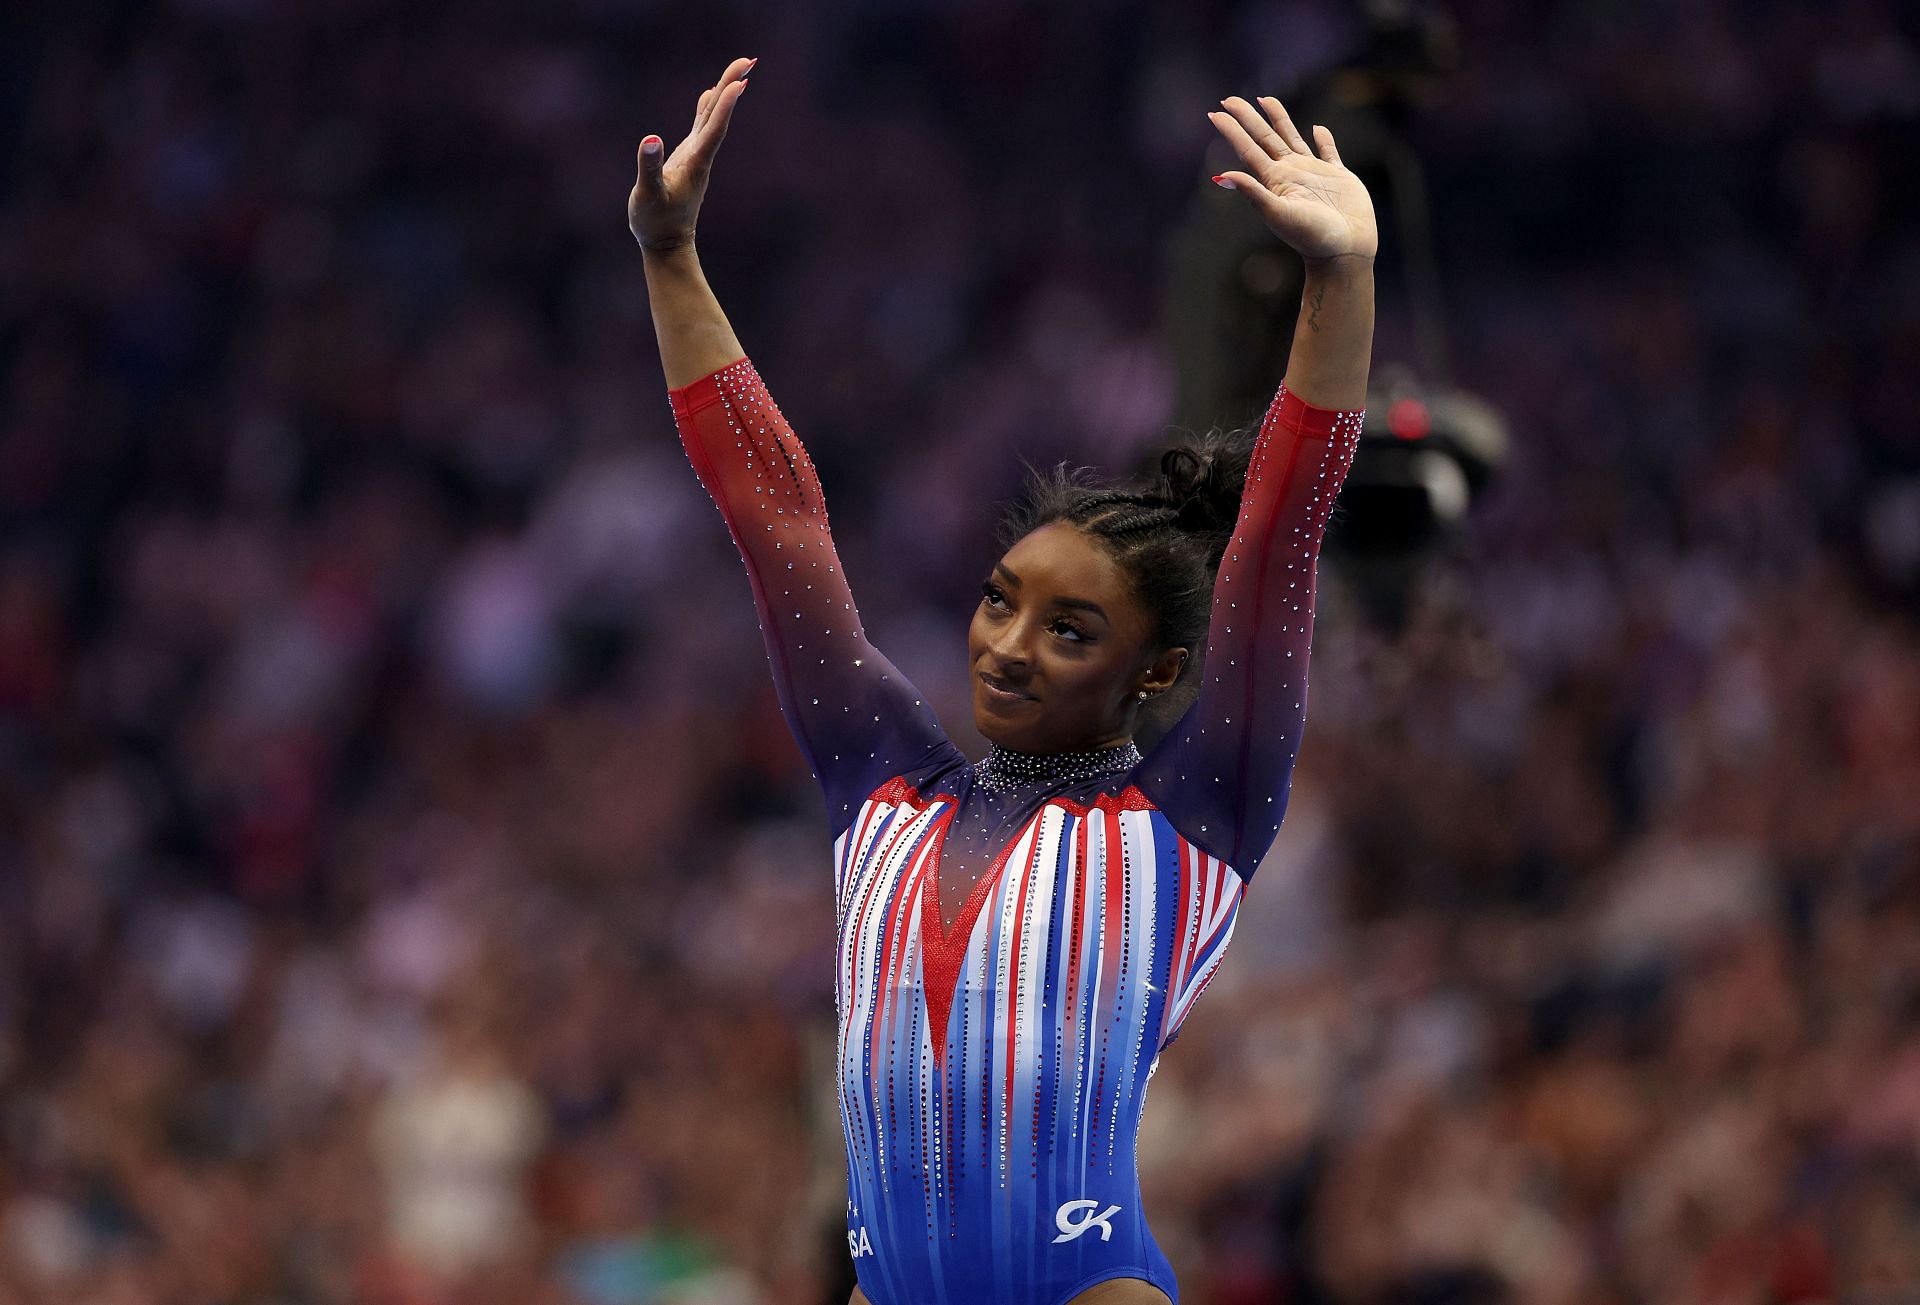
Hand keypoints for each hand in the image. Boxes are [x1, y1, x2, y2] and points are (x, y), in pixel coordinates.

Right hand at [629, 56, 754, 252]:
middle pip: (719, 116)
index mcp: (695, 163)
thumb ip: (650, 168)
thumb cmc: (654, 223)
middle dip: (732, 86)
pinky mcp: (687, 160)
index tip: (740, 81)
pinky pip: (701, 127)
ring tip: (738, 69)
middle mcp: (700, 156)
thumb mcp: (648, 195)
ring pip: (712, 117)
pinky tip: (710, 94)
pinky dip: (708, 108)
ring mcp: (695, 157)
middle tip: (748, 60)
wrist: (666, 245)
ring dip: (724, 92)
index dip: (726, 105)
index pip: (714, 128)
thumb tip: (650, 140)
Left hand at [1206, 97, 1377, 263]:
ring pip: (1292, 138)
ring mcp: (1314, 174)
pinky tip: (1318, 129)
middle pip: (1264, 138)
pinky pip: (1328, 152)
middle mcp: (1290, 173)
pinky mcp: (1338, 177)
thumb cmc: (1311, 237)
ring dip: (1279, 120)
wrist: (1344, 252)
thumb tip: (1222, 175)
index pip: (1248, 149)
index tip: (1215, 112)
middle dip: (1247, 118)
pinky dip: (1323, 139)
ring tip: (1266, 100)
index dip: (1231, 131)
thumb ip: (1253, 193)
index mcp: (1274, 181)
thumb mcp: (1278, 214)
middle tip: (1230, 99)